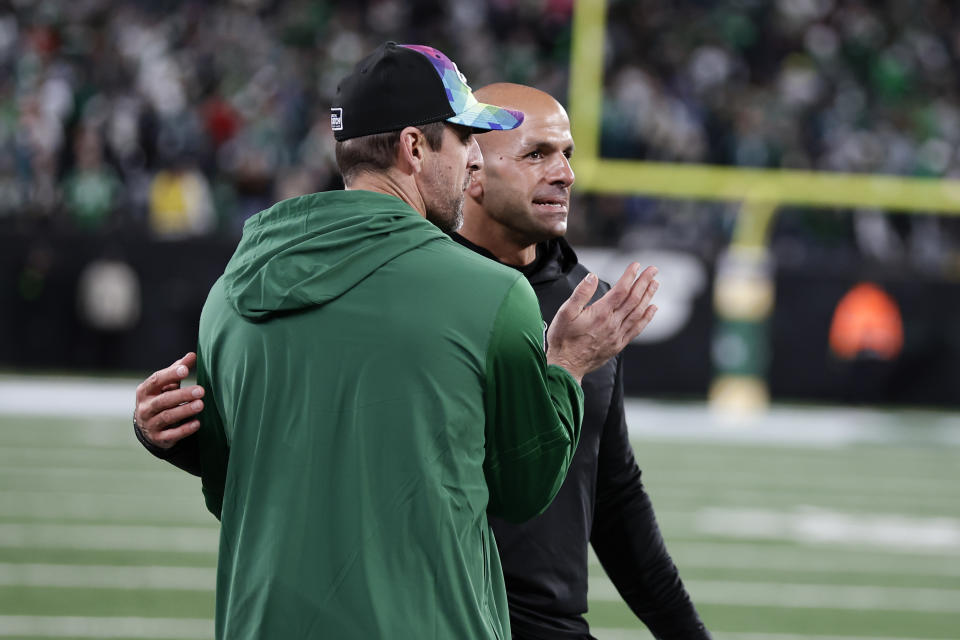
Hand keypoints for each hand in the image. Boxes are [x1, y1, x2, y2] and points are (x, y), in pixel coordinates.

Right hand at [134, 352, 204, 448]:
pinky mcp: (158, 438)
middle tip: (200, 390)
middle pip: (163, 400)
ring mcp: (150, 424)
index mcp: (145, 391)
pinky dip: (184, 429)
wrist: (148, 428)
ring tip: (201, 405)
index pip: (156, 380)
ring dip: (185, 411)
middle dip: (182, 395)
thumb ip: (177, 371)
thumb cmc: (160, 399)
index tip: (186, 370)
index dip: (170, 374)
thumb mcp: (165, 386)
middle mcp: (145, 407)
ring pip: (167, 416)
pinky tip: (197, 423)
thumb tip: (192, 355)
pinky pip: (171, 434)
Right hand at [546, 264, 658, 382]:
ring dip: (648, 296)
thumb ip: (580, 294)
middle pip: (634, 299)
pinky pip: (637, 328)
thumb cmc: (562, 339)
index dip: (630, 276)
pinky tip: (652, 308)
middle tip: (653, 270)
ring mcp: (617, 335)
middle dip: (644, 282)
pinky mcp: (619, 344)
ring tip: (655, 283)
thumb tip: (592, 277)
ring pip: (638, 312)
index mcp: (600, 313)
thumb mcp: (565, 313)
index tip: (636, 265)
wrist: (566, 366)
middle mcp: (612, 323)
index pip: (620, 290)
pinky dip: (647, 317)